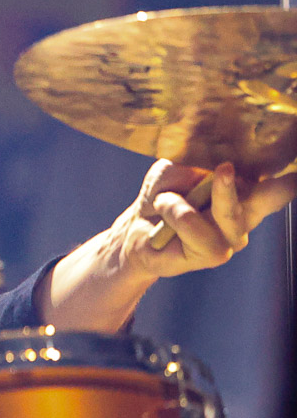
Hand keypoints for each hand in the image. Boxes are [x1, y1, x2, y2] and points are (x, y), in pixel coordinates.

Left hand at [37, 158, 296, 330]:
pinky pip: (194, 226)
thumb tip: (215, 164)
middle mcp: (247, 212)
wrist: (137, 227)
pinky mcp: (215, 254)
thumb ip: (196, 164)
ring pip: (227, 212)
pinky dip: (173, 212)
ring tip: (166, 199)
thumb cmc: (163, 194)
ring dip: (187, 201)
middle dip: (279, 188)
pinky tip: (163, 212)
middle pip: (271, 197)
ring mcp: (233, 236)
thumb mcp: (175, 169)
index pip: (276, 178)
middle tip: (276, 176)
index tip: (296, 171)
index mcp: (245, 187)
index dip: (288, 176)